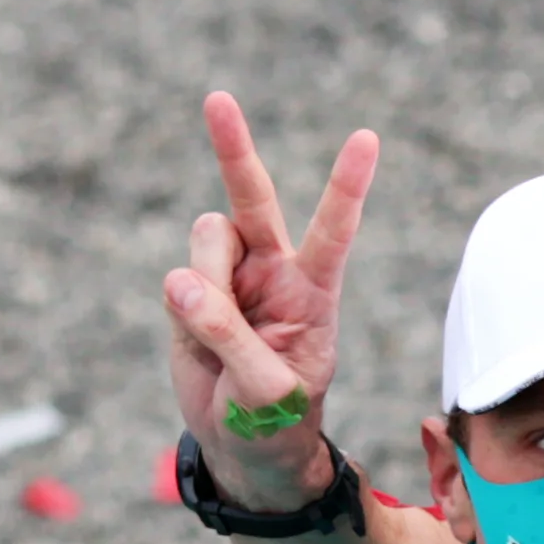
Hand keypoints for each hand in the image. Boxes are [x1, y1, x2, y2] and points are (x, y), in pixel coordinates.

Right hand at [164, 91, 378, 510]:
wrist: (245, 446)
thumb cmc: (276, 421)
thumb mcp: (266, 393)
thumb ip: (229, 337)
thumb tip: (181, 281)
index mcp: (314, 291)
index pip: (335, 230)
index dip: (347, 185)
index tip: (367, 137)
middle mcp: (274, 271)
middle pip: (252, 198)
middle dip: (233, 147)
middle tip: (218, 98)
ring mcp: (230, 278)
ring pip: (204, 243)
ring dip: (206, 285)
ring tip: (221, 339)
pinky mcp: (191, 293)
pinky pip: (176, 282)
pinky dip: (182, 311)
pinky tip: (201, 344)